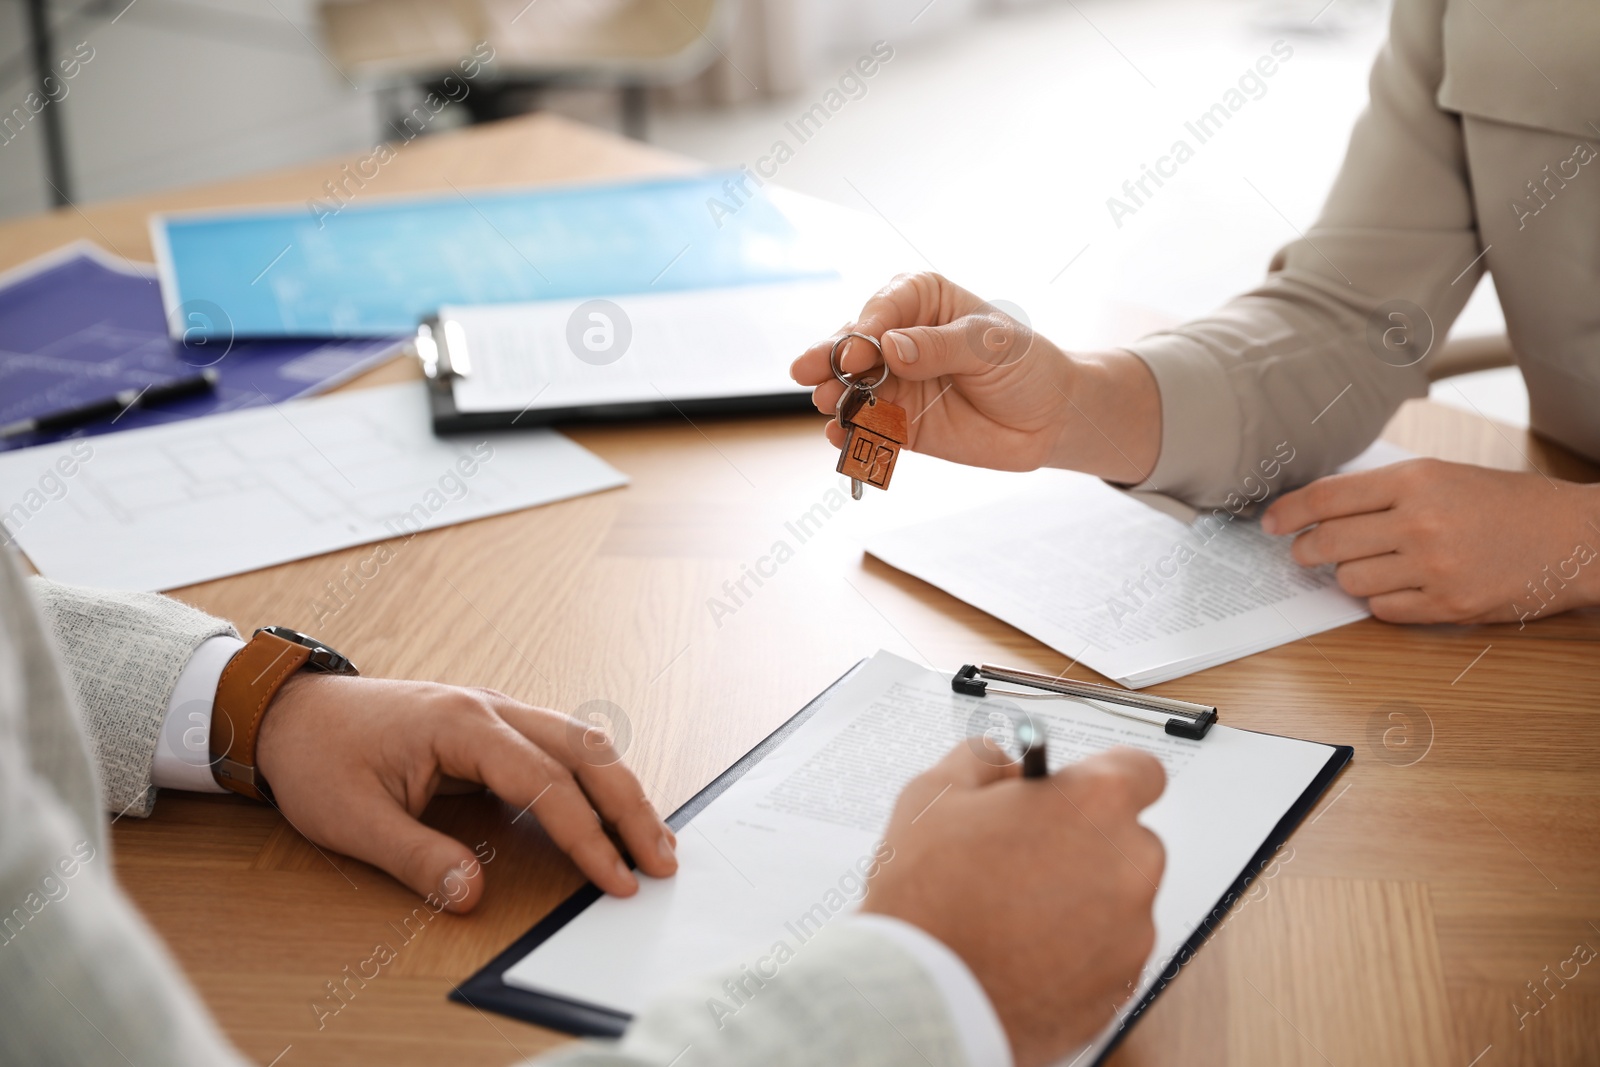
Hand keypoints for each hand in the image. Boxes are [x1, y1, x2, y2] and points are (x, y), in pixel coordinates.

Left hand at [254, 674, 676, 912]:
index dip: (586, 836)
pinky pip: (562, 745)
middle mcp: (493, 708)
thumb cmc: (320, 757)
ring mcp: (498, 710)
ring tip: (655, 839)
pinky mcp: (495, 724)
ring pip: (583, 742)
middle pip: (586, 752)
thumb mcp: (353, 819)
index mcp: (463, 725)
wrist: (292, 712)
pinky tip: (613, 810)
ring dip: (623, 788)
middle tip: (663, 860)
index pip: (546, 783)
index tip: (616, 879)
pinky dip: (597, 778)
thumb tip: (472, 896)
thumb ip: (416, 858)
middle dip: (631, 807)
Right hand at [789, 272, 1160, 481]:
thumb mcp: (989, 345)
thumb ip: (939, 347)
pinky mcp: (897, 424)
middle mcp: (898, 339)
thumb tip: (891, 347)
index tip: (856, 347)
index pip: (884, 306)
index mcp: (921, 301)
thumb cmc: (1024, 365)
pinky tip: (841, 437)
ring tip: (828, 404)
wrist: (1049, 418)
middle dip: (831, 358)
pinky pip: (866, 427)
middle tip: (810, 372)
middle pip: (854, 345)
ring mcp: (894, 383)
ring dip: (835, 396)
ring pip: (852, 386)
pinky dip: (851, 434)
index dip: (865, 326)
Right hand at [863, 741, 1165, 1066]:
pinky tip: (1024, 949)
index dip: (1101, 778)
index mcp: (1095, 804)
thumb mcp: (935, 795)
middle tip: (1024, 855)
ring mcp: (1132, 931)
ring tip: (1013, 912)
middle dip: (1083, 841)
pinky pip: (1108, 952)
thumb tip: (1004, 764)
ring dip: (1080, 898)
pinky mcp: (1122, 984)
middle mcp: (1130, 864)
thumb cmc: (929, 898)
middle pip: (1126, 838)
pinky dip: (1077, 949)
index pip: (1139, 770)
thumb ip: (983, 761)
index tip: (1076, 791)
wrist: (923, 997)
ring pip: (1117, 899)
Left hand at [1262, 458, 1599, 623]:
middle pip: (1327, 542)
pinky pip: (1383, 610)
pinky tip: (1399, 587)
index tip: (1270, 523)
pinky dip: (1381, 602)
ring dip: (1348, 577)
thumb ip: (1386, 492)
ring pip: (1350, 580)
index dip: (1287, 512)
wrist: (1577, 538)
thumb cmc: (1509, 504)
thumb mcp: (1445, 476)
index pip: (1327, 497)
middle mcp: (1420, 521)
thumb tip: (1321, 509)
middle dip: (1305, 551)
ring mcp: (1434, 566)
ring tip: (1371, 566)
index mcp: (1416, 480)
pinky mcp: (1449, 605)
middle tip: (1304, 553)